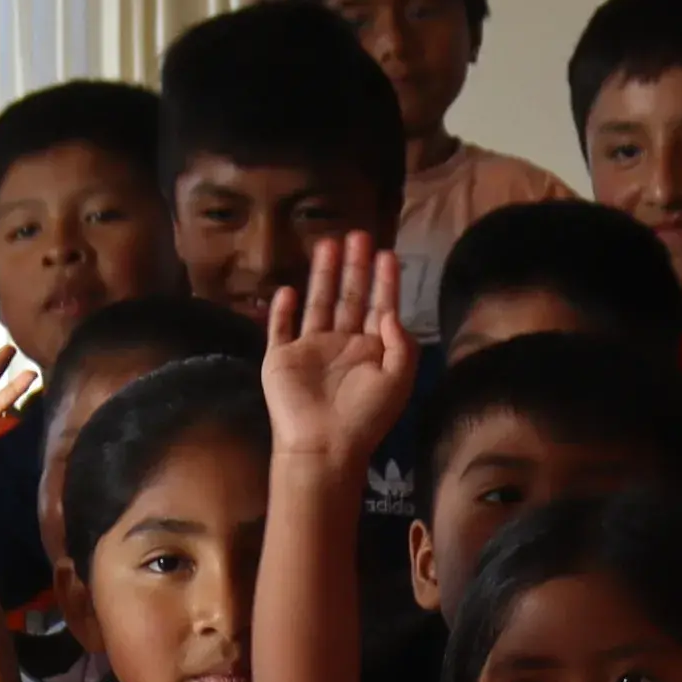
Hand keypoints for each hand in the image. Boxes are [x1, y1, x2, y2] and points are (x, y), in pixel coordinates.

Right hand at [256, 233, 417, 458]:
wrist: (324, 446)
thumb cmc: (365, 416)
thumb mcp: (398, 380)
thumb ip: (401, 343)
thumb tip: (391, 312)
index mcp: (371, 350)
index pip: (379, 307)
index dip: (384, 282)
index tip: (388, 253)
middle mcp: (341, 344)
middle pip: (349, 297)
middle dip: (354, 267)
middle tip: (358, 235)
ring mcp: (309, 350)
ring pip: (318, 303)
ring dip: (323, 275)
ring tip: (328, 243)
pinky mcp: (281, 358)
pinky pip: (280, 328)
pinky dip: (282, 309)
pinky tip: (288, 289)